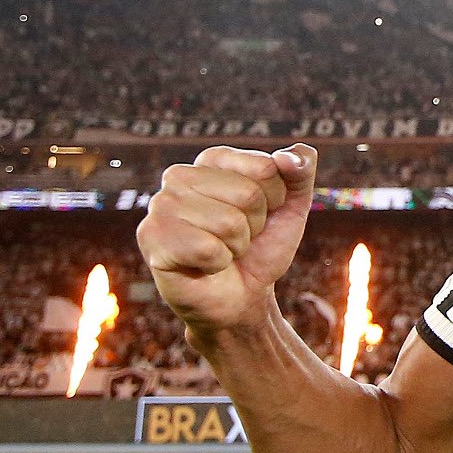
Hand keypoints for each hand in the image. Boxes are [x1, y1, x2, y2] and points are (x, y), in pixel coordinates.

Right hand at [136, 144, 317, 329]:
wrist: (243, 295)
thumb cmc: (261, 246)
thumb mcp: (292, 205)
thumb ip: (300, 170)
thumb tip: (291, 156)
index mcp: (212, 159)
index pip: (265, 168)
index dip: (275, 198)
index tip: (262, 213)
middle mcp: (179, 175)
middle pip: (248, 195)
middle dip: (255, 225)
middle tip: (238, 237)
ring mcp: (160, 205)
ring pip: (229, 223)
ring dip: (237, 245)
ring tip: (222, 250)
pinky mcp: (151, 237)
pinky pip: (208, 249)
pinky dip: (218, 263)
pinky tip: (205, 265)